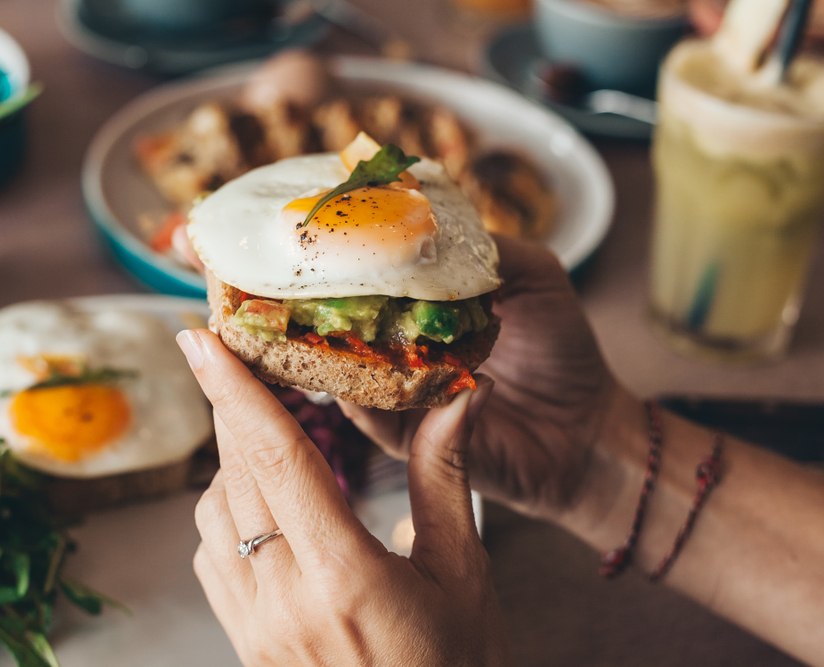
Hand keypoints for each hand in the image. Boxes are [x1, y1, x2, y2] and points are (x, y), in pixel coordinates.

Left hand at [177, 329, 510, 666]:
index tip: (199, 338)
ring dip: (233, 463)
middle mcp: (286, 599)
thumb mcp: (463, 574)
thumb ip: (444, 476)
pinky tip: (267, 509)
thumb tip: (460, 394)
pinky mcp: (245, 644)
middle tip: (236, 356)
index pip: (276, 457)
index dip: (234, 389)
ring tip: (272, 439)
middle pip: (238, 474)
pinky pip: (211, 558)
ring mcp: (256, 628)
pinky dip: (228, 515)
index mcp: (345, 574)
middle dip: (234, 408)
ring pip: (214, 514)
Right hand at [340, 235, 624, 524]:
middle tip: (299, 289)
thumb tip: (429, 227)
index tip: (322, 240)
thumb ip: (489, 249)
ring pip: (347, 374)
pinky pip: (374, 420)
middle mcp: (407, 348)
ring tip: (324, 329)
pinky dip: (364, 400)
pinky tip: (366, 377)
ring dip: (335, 353)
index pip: (376, 281)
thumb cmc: (564, 350)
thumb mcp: (535, 276)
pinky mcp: (409, 440)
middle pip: (346, 327)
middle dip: (321, 308)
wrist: (587, 429)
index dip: (348, 262)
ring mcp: (403, 394)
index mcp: (427, 308)